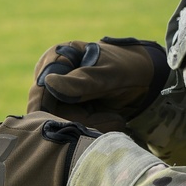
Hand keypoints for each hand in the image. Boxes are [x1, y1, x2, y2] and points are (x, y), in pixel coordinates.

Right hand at [27, 37, 169, 132]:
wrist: (144, 79)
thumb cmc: (125, 67)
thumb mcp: (108, 74)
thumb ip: (81, 80)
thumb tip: (48, 82)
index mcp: (55, 58)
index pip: (40, 88)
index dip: (46, 109)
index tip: (62, 125)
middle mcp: (51, 78)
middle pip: (50, 111)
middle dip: (82, 120)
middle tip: (112, 120)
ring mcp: (60, 97)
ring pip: (63, 122)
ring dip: (92, 125)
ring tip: (117, 119)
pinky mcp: (71, 112)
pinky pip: (75, 127)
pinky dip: (96, 128)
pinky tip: (115, 120)